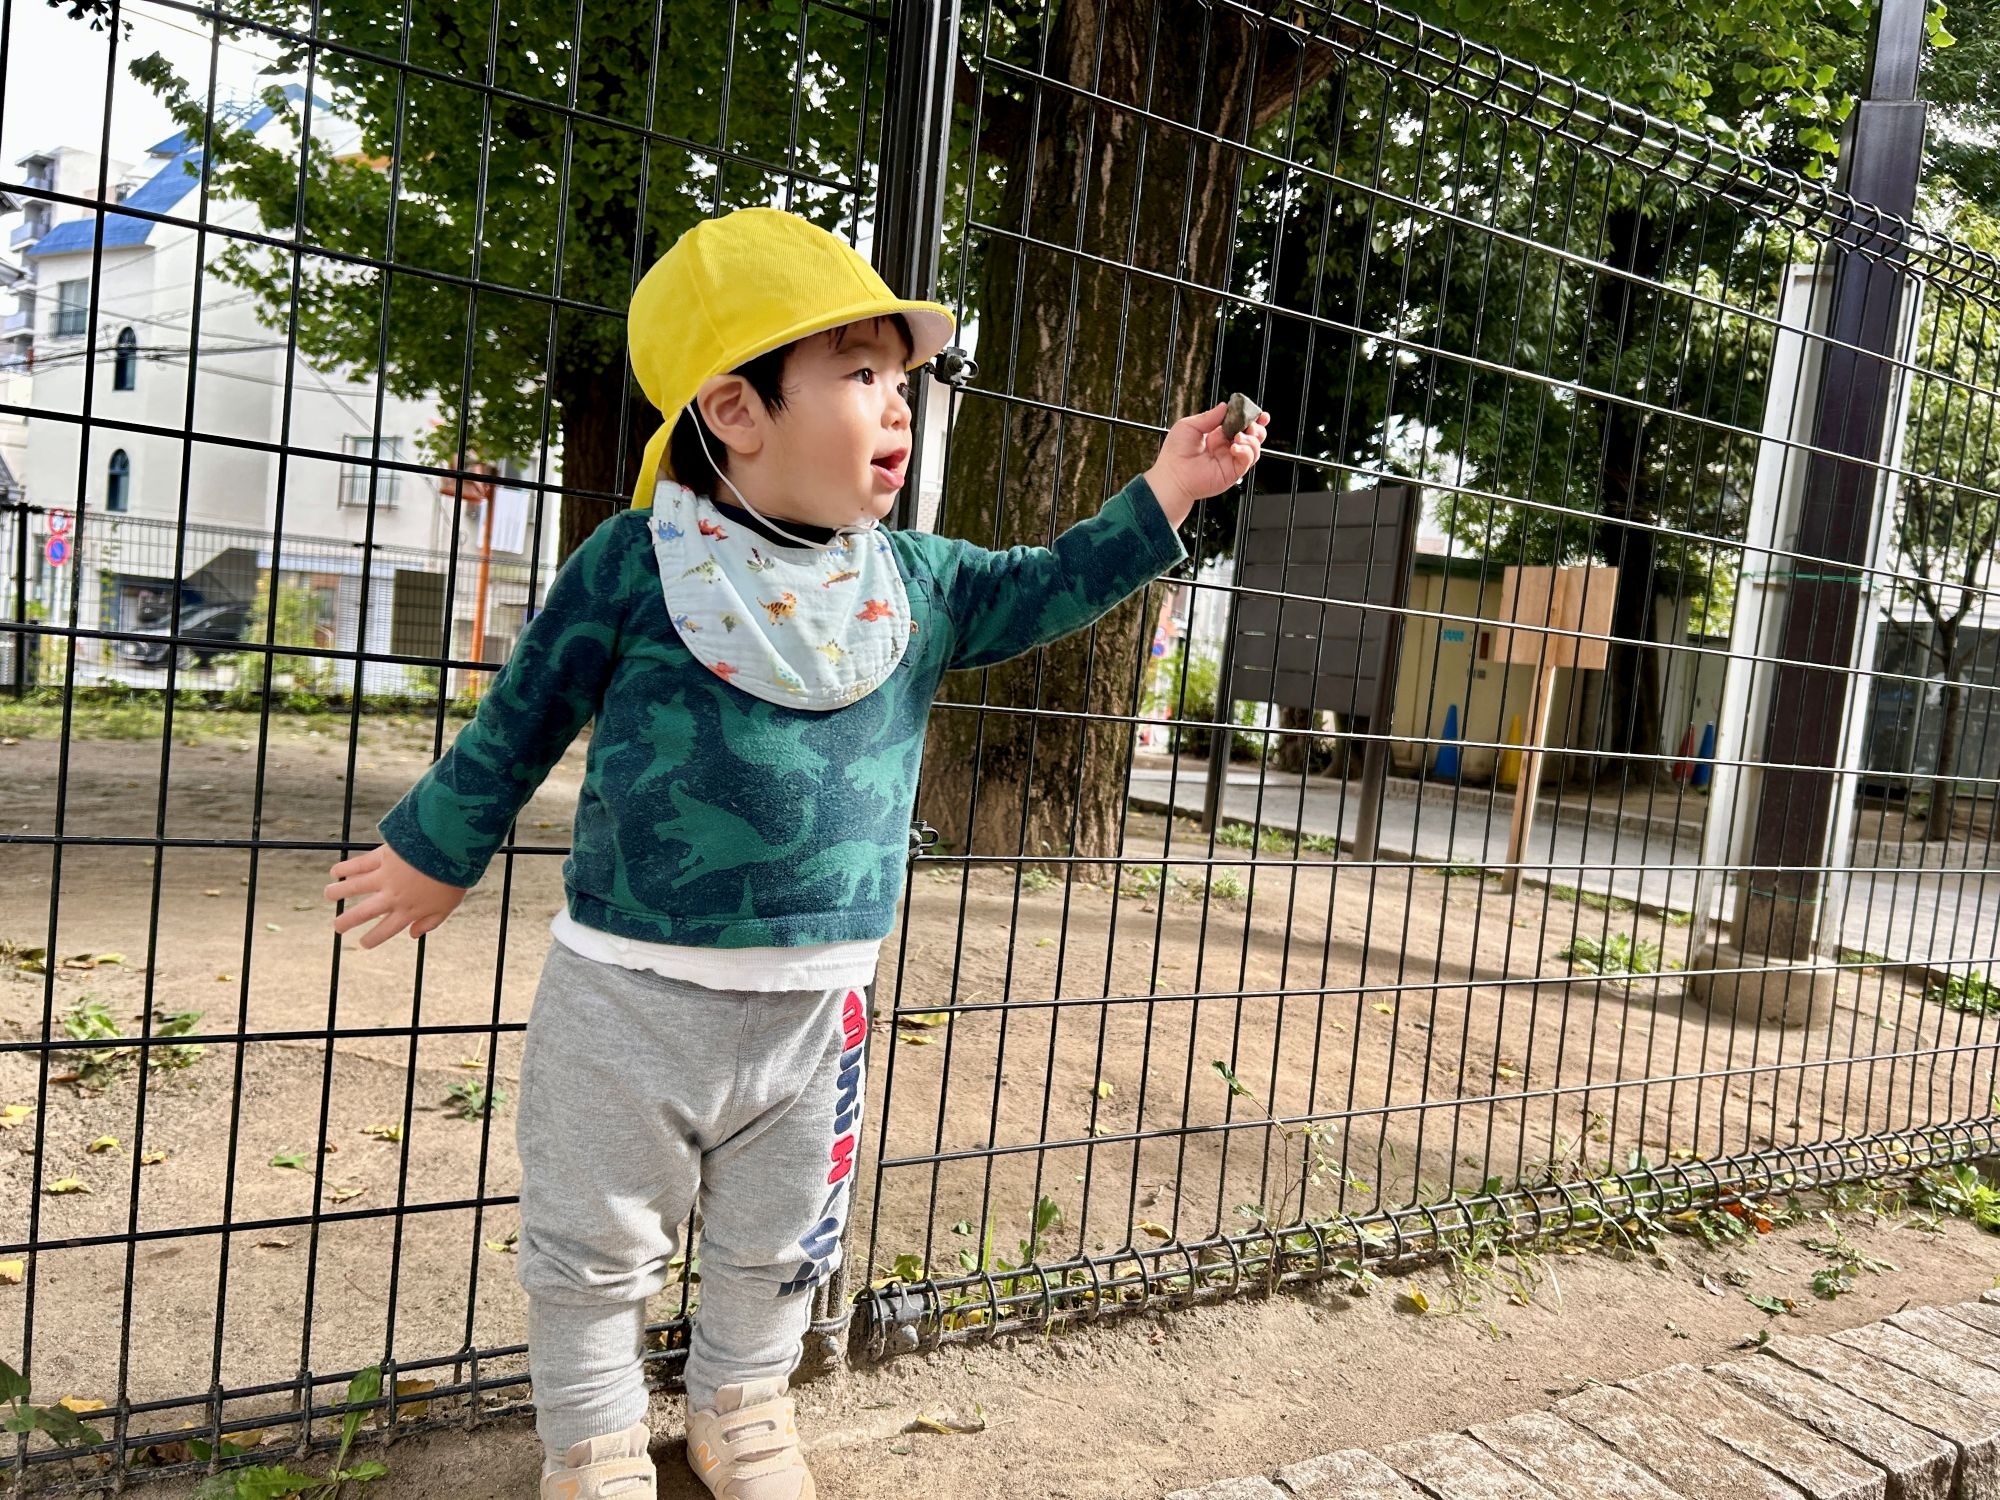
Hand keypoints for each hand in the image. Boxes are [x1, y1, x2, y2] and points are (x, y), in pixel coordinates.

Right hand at [324, 844, 467, 948]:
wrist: (450, 848)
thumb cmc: (454, 877)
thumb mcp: (448, 906)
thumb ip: (430, 922)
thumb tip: (413, 935)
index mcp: (409, 910)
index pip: (386, 929)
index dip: (373, 938)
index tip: (363, 943)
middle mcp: (392, 897)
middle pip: (363, 912)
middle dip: (347, 921)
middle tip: (337, 927)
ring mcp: (384, 877)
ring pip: (355, 887)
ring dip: (338, 891)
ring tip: (328, 895)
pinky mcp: (382, 857)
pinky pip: (359, 864)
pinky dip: (345, 868)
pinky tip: (335, 871)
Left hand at [1141, 401, 1270, 526]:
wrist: (1172, 475)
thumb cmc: (1175, 453)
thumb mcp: (1190, 426)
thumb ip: (1210, 416)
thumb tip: (1225, 406)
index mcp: (1217, 435)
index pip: (1240, 425)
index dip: (1252, 419)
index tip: (1259, 414)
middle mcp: (1226, 447)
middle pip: (1252, 436)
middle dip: (1256, 428)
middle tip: (1252, 424)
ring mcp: (1231, 460)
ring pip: (1254, 448)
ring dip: (1251, 439)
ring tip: (1238, 436)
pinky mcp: (1233, 472)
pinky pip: (1248, 460)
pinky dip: (1246, 451)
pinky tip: (1234, 447)